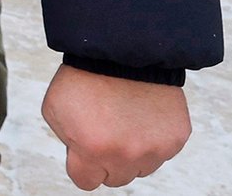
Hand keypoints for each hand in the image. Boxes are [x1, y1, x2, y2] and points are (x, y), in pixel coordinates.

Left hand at [41, 64, 190, 188]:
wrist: (121, 50)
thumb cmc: (84, 78)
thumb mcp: (55, 109)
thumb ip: (68, 141)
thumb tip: (83, 157)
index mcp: (93, 150)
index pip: (86, 182)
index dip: (82, 166)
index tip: (83, 151)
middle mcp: (126, 155)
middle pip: (116, 178)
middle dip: (107, 160)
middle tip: (104, 131)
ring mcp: (155, 148)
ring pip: (141, 167)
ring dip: (132, 152)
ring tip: (123, 120)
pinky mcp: (176, 138)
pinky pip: (161, 151)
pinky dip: (152, 138)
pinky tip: (141, 115)